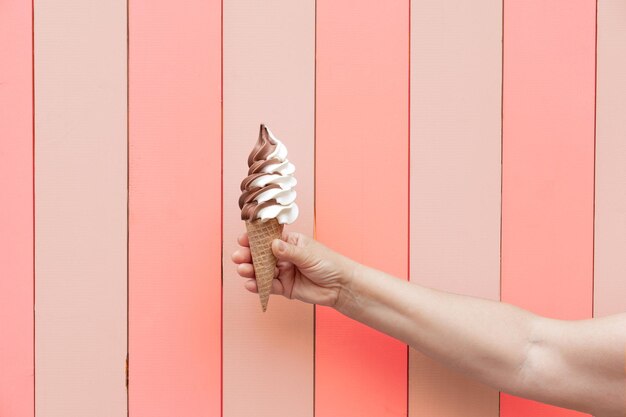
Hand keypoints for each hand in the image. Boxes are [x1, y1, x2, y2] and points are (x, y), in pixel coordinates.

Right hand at [231, 231, 355, 306]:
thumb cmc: (329, 264)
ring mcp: (283, 272)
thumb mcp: (308, 255)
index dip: (255, 239)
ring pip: (262, 271)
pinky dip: (259, 286)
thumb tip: (273, 244)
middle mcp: (283, 256)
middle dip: (248, 255)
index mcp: (289, 242)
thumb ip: (289, 252)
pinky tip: (251, 284)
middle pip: (261, 255)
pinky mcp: (284, 287)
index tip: (243, 239)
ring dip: (250, 270)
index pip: (268, 238)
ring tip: (243, 270)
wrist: (340, 286)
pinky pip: (268, 286)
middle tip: (238, 257)